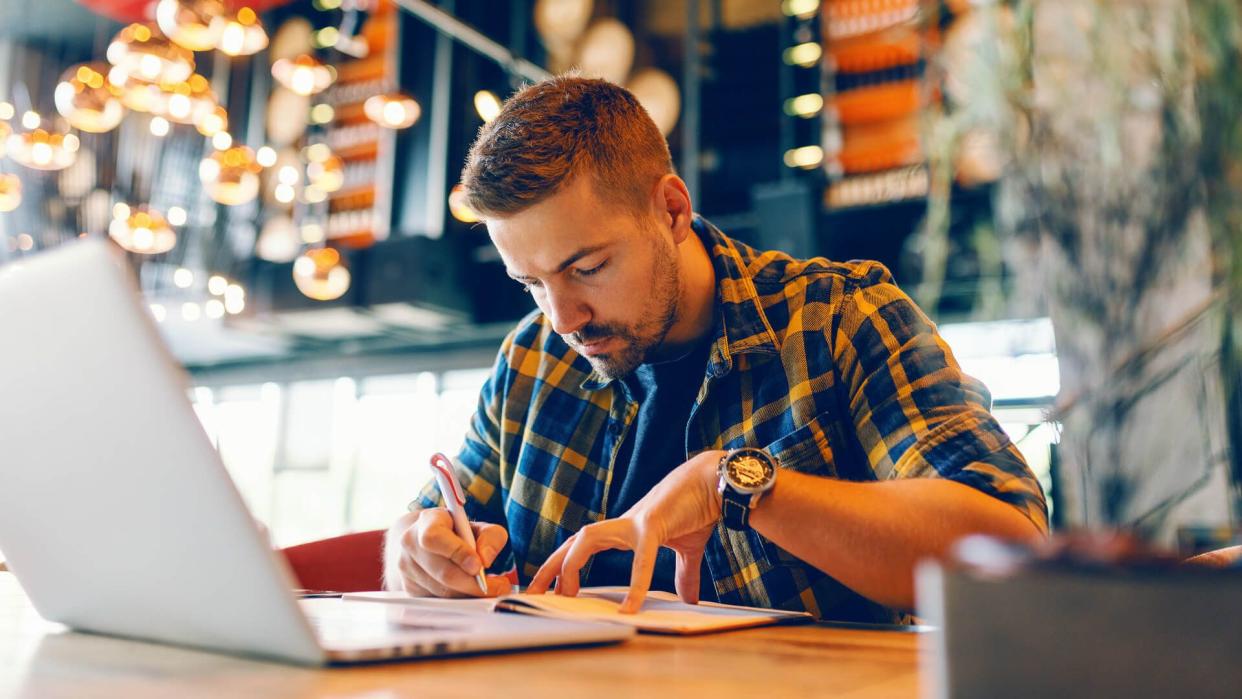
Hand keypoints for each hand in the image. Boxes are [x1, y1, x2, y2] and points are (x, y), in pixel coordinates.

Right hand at [384, 508, 511, 597]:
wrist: (421, 539)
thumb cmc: (453, 531)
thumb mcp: (476, 526)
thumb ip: (490, 536)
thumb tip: (486, 559)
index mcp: (427, 522)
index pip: (434, 538)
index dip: (457, 553)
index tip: (480, 565)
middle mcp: (411, 545)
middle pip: (443, 572)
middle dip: (474, 584)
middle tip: (499, 586)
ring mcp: (406, 569)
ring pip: (442, 591)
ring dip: (469, 594)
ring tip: (489, 589)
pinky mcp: (409, 589)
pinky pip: (438, 601)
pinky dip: (459, 600)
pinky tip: (470, 592)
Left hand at [527, 450, 724, 612]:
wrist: (715, 481)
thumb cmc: (698, 509)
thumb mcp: (686, 549)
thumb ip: (683, 576)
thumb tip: (689, 600)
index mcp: (626, 530)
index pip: (583, 546)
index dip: (563, 565)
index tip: (550, 590)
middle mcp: (623, 524)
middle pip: (575, 542)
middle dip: (551, 566)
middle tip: (533, 593)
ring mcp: (635, 522)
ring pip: (588, 539)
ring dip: (571, 565)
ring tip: (568, 596)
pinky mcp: (654, 525)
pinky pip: (640, 559)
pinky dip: (635, 585)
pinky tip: (630, 608)